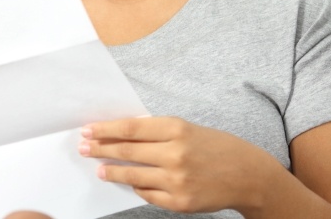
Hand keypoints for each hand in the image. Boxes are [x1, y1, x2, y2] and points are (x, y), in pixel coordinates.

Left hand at [79, 117, 277, 214]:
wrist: (247, 174)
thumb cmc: (216, 147)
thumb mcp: (188, 129)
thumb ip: (157, 132)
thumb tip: (121, 134)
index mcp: (177, 129)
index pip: (130, 128)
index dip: (106, 129)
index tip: (88, 130)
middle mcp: (175, 154)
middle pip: (126, 151)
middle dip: (100, 149)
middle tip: (83, 148)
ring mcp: (177, 180)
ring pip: (132, 175)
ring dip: (111, 171)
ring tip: (98, 168)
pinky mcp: (179, 202)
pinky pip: (147, 194)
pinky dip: (137, 187)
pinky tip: (129, 182)